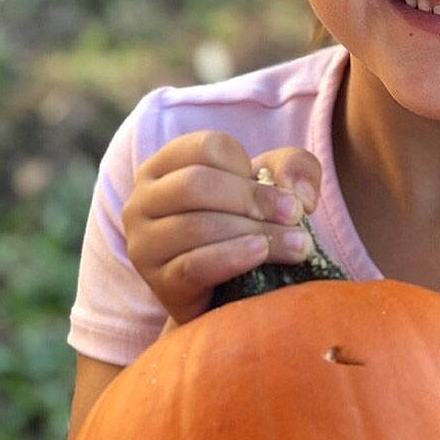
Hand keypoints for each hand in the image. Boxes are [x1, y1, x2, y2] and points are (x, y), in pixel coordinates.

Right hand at [121, 131, 322, 324]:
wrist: (225, 291)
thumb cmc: (246, 226)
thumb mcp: (272, 186)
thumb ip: (294, 167)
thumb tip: (297, 190)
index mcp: (164, 166)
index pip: (206, 148)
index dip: (247, 165)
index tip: (275, 187)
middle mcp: (142, 200)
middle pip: (196, 184)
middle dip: (254, 199)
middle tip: (294, 215)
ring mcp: (144, 243)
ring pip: (197, 226)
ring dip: (256, 232)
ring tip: (296, 243)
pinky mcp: (158, 281)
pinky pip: (194, 266)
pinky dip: (233, 257)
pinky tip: (261, 253)